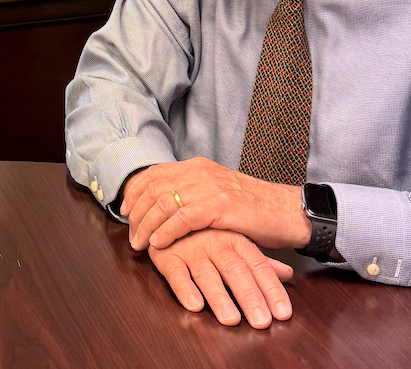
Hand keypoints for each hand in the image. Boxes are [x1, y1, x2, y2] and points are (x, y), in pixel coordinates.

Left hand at [121, 158, 309, 251]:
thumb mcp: (217, 192)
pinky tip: (159, 244)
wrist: (285, 211)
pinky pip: (181, 218)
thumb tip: (164, 206)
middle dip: (136, 213)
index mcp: (197, 166)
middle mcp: (199, 171)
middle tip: (131, 235)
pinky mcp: (218, 205)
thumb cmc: (252, 209)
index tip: (124, 210)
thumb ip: (192, 193)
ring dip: (146, 225)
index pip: (154, 174)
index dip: (134, 192)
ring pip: (163, 203)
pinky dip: (166, 232)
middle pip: (153, 188)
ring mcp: (208, 186)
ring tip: (140, 244)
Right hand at [149, 230, 293, 327]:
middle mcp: (215, 243)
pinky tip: (195, 305)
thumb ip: (259, 260)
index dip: (271, 289)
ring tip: (231, 320)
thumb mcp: (235, 241)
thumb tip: (288, 274)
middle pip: (235, 270)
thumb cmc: (206, 232)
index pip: (258, 266)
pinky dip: (184, 288)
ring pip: (206, 273)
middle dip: (249, 296)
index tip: (282, 313)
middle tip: (261, 321)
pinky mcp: (167, 255)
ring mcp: (191, 248)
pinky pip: (175, 272)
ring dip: (219, 297)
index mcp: (236, 240)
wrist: (167, 210)